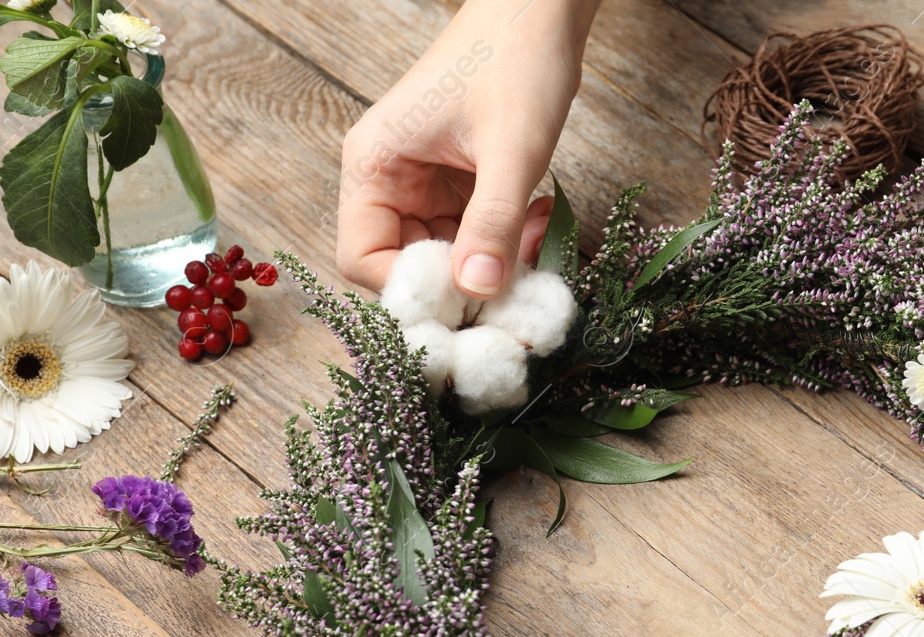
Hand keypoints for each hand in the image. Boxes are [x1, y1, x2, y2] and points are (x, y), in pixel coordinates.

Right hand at [336, 0, 599, 297]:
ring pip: (447, 260)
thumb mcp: (510, 151)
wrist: (542, 12)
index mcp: (374, 165)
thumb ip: (493, 222)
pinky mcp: (458, 188)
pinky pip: (474, 239)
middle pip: (406, 268)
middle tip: (517, 281)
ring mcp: (424, 186)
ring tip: (538, 238)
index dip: (411, 291)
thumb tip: (477, 291)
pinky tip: (540, 221)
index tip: (467, 302)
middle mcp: (389, 180)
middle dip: (462, 284)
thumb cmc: (516, 62)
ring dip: (493, 266)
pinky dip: (507, 244)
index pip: (363, 258)